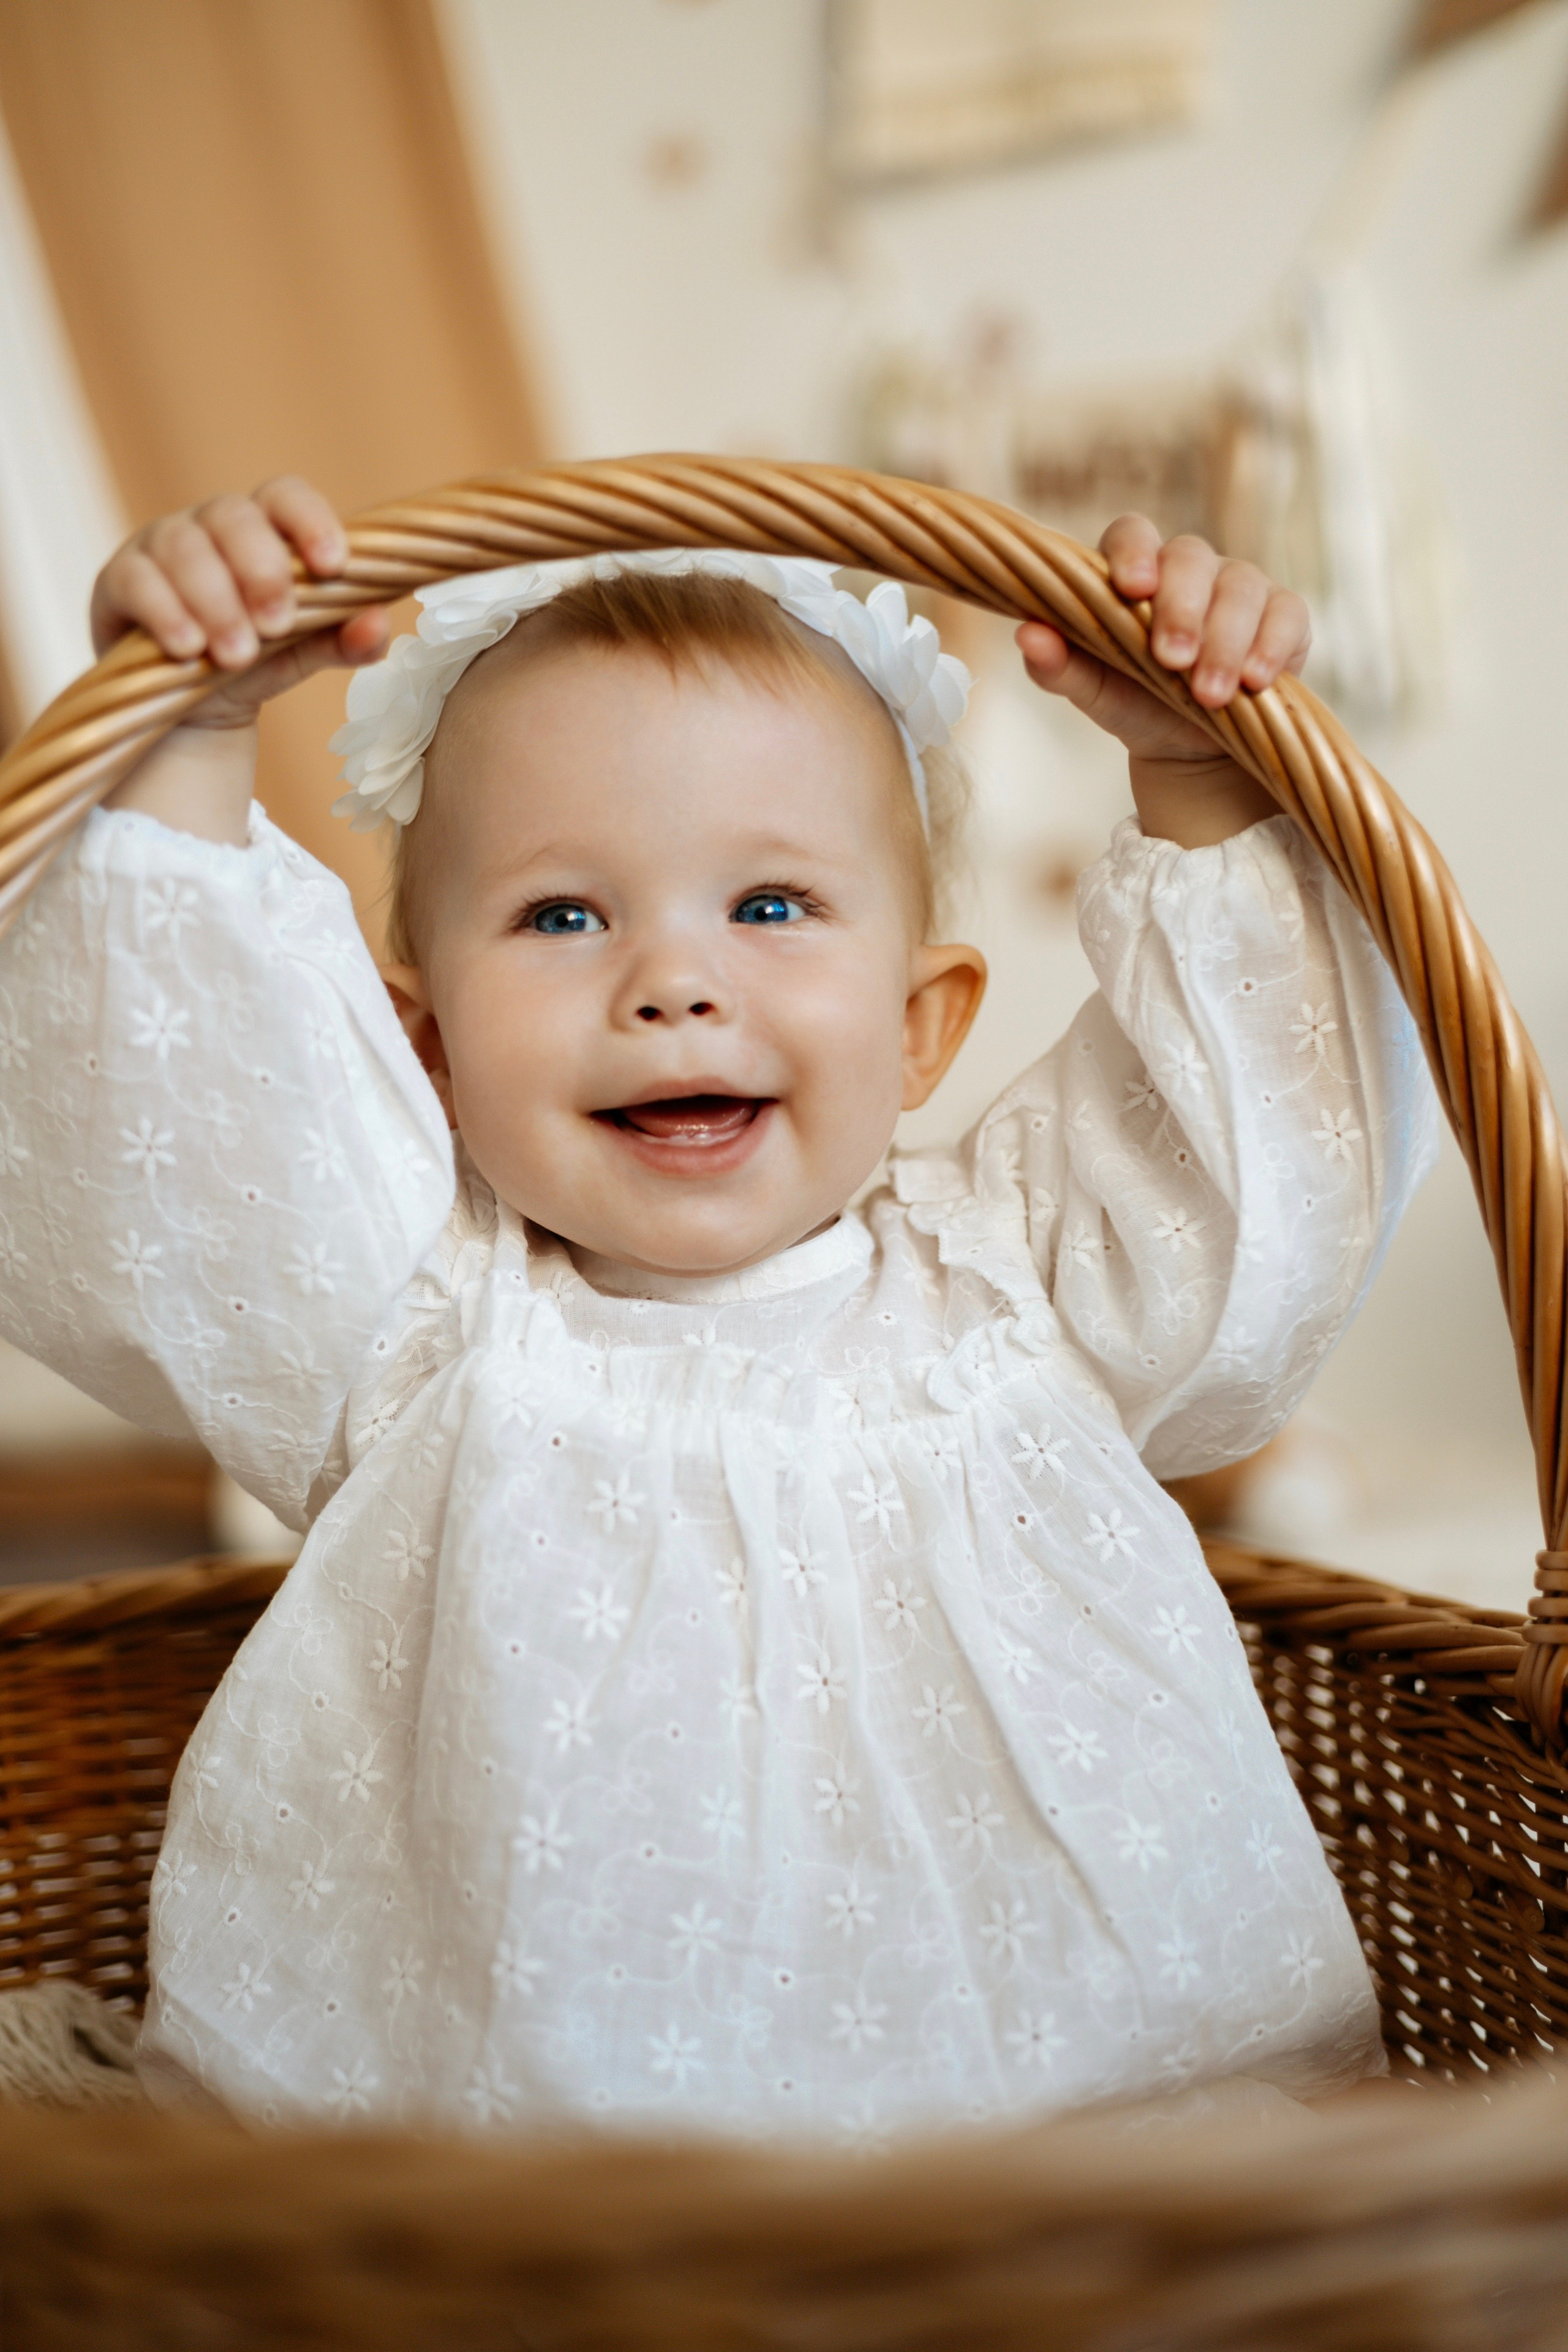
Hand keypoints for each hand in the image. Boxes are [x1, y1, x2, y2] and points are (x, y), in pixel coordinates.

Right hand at [91, 476, 389, 729]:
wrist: (187, 708)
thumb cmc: (253, 661)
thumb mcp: (302, 653)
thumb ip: (341, 640)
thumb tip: (377, 624)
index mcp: (262, 530)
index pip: (286, 496)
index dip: (310, 521)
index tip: (333, 566)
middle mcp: (209, 526)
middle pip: (234, 517)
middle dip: (261, 570)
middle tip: (277, 625)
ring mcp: (158, 547)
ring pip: (184, 548)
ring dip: (216, 601)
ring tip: (237, 655)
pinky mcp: (118, 581)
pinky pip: (136, 580)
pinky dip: (166, 612)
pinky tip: (189, 649)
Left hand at [1015, 514, 1310, 847]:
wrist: (1189, 746)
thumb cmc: (1133, 701)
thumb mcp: (1092, 691)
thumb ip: (1057, 665)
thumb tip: (1027, 634)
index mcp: (1136, 572)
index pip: (1132, 533)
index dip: (1133, 552)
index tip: (1132, 588)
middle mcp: (1189, 568)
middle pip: (1191, 557)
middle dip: (1182, 608)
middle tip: (1171, 661)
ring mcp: (1240, 586)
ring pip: (1241, 587)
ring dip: (1225, 641)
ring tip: (1209, 694)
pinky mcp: (1284, 615)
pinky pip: (1287, 613)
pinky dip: (1272, 646)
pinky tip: (1256, 682)